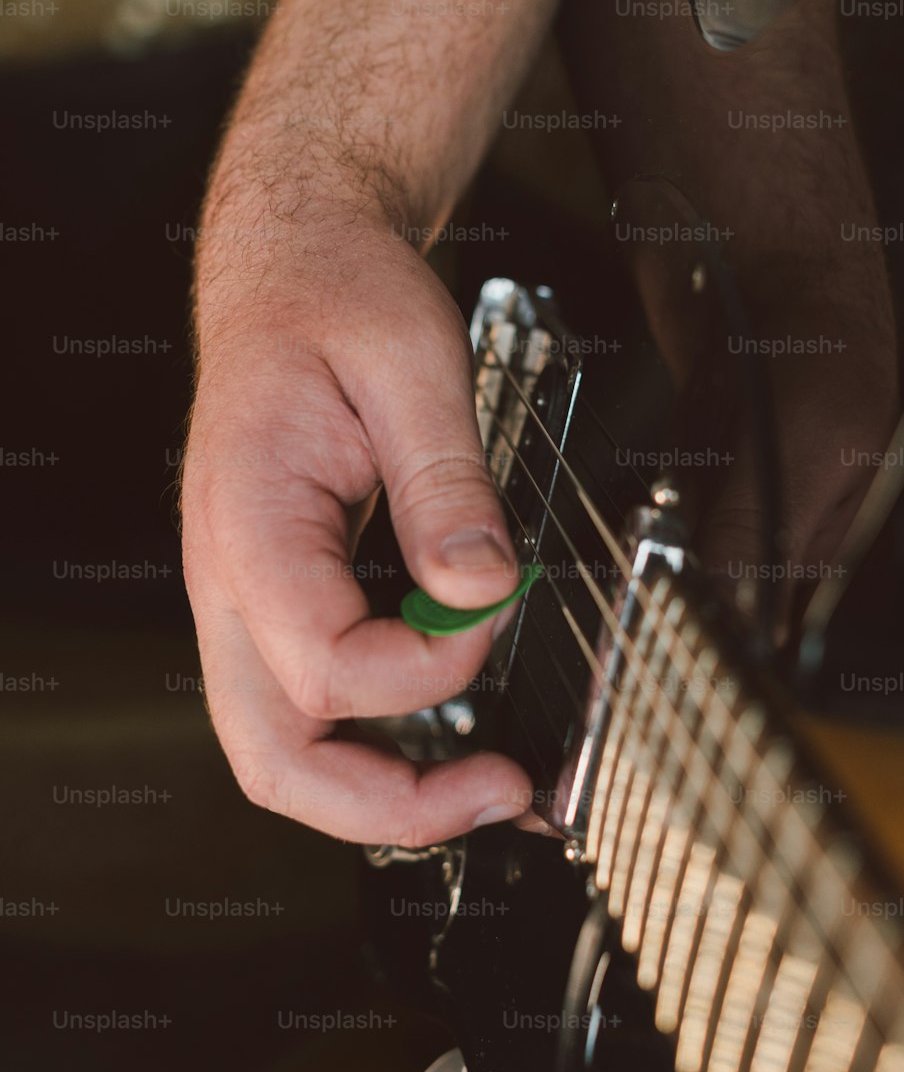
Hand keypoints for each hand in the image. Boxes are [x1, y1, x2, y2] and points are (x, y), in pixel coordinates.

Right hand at [182, 231, 533, 846]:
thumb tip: (483, 590)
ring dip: (388, 792)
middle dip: (392, 805)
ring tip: (493, 781)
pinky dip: (389, 743)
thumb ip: (446, 482)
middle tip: (502, 790)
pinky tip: (459, 732)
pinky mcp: (288, 605)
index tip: (499, 605)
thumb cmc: (335, 296)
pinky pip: (320, 708)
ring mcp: (252, 604)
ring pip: (291, 752)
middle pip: (277, 760)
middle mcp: (233, 584)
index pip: (328, 664)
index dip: (434, 664)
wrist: (294, 266)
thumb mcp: (409, 360)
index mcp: (251, 524)